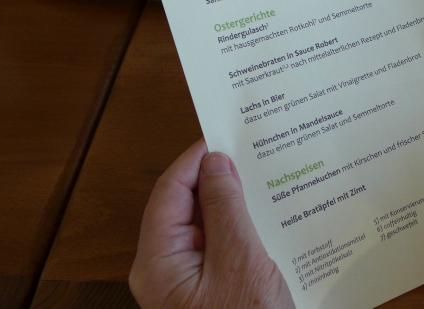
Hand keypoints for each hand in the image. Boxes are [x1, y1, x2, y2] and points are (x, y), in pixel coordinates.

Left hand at [130, 140, 293, 308]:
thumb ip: (225, 207)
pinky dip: (239, 227)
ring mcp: (186, 280)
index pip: (169, 192)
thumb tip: (215, 162)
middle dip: (216, 178)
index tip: (223, 136)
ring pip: (205, 225)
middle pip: (185, 207)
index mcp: (158, 262)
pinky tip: (265, 215)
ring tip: (261, 180)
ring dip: (231, 203)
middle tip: (248, 154)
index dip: (195, 160)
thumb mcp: (239, 259)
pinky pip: (219, 246)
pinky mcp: (208, 287)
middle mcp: (165, 269)